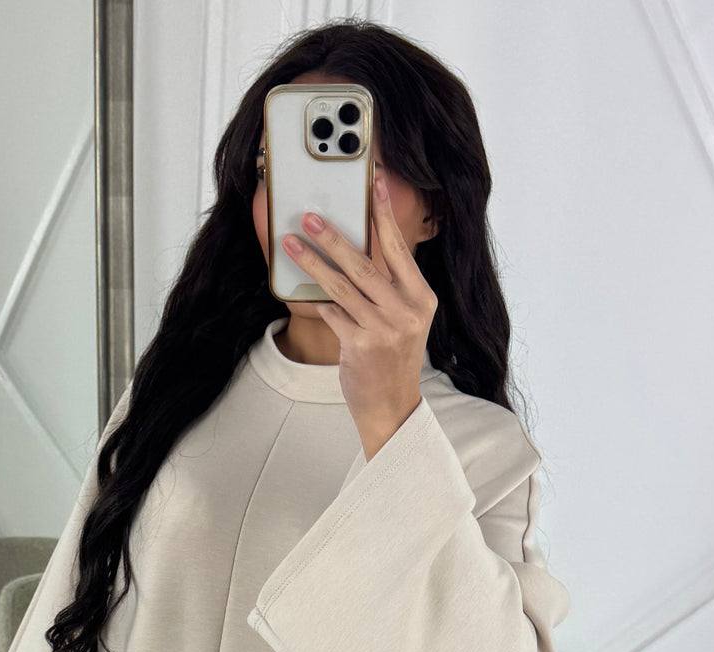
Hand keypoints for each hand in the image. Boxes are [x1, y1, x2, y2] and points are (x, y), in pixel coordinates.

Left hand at [282, 172, 436, 457]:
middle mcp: (407, 311)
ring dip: (313, 262)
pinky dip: (318, 301)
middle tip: (310, 216)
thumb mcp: (402, 319)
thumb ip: (387, 286)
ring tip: (292, 243)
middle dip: (334, 236)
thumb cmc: (392, 358)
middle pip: (366, 263)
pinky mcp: (361, 346)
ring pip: (342, 286)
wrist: (392, 406)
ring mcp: (385, 329)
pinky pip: (332, 314)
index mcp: (421, 298)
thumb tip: (355, 247)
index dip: (383, 213)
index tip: (373, 182)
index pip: (398, 248)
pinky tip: (305, 292)